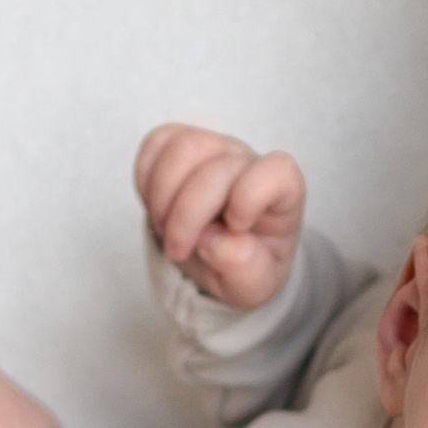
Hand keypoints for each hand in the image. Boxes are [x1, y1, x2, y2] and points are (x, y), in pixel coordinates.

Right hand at [134, 125, 304, 309]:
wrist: (219, 255)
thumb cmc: (244, 264)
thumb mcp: (253, 284)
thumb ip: (244, 268)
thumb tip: (213, 242)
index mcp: (281, 193)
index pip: (276, 172)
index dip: (250, 198)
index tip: (235, 227)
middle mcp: (248, 162)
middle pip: (213, 169)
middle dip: (185, 218)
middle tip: (178, 250)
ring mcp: (214, 148)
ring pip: (181, 149)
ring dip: (161, 198)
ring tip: (164, 229)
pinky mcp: (180, 144)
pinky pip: (156, 144)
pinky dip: (146, 181)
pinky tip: (157, 208)